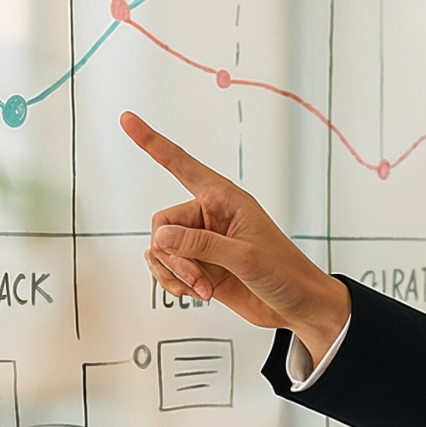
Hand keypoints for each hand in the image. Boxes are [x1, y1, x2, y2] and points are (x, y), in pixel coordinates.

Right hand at [119, 111, 352, 357]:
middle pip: (163, 224)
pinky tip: (197, 292)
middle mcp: (209, 216)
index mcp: (224, 199)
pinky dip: (174, 283)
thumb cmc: (285, 273)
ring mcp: (202, 243)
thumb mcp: (246, 257)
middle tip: (196, 277)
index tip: (127, 119)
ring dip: (174, 274)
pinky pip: (167, 269)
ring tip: (201, 288)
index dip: (152, 142)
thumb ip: (201, 245)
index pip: (180, 164)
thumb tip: (161, 235)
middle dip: (173, 256)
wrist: (298, 306)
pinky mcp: (199, 266)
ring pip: (161, 250)